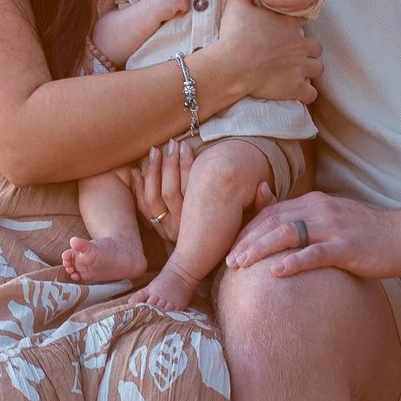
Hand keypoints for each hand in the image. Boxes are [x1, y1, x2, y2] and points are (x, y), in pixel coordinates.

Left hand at [133, 140, 270, 243]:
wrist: (210, 256)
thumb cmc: (236, 229)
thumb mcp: (253, 217)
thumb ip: (262, 202)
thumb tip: (263, 186)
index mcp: (200, 226)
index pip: (185, 193)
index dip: (183, 168)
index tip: (185, 147)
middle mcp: (180, 230)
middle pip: (166, 193)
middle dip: (167, 165)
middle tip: (170, 144)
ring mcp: (166, 230)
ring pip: (151, 198)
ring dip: (152, 172)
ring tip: (156, 150)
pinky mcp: (156, 228)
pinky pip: (142, 207)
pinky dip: (138, 187)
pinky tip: (137, 169)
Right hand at [209, 0, 320, 104]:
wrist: (232, 64)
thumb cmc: (234, 34)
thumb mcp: (237, 4)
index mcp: (289, 25)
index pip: (304, 23)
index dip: (296, 28)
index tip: (286, 32)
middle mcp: (300, 45)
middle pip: (316, 48)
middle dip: (308, 51)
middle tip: (293, 55)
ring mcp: (300, 68)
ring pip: (318, 69)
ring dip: (309, 71)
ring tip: (296, 73)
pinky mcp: (296, 88)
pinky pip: (311, 94)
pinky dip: (306, 93)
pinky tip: (297, 92)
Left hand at [226, 192, 400, 280]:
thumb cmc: (367, 233)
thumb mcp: (332, 219)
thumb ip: (305, 219)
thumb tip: (278, 222)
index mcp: (314, 203)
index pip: (271, 212)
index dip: (248, 229)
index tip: (230, 247)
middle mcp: (320, 210)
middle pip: (273, 221)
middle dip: (246, 240)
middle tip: (227, 261)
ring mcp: (334, 228)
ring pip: (287, 234)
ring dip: (260, 249)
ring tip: (240, 265)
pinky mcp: (347, 247)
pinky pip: (314, 253)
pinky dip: (292, 262)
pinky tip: (275, 272)